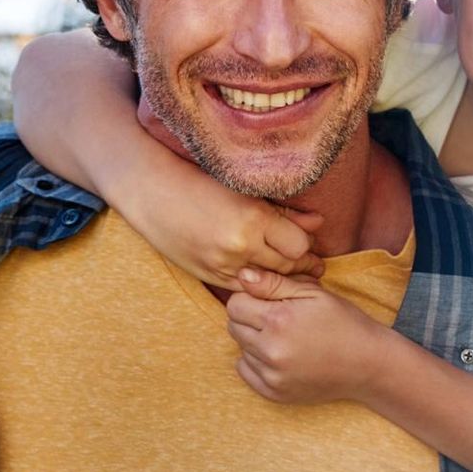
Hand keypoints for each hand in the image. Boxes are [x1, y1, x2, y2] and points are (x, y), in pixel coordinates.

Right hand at [136, 183, 325, 290]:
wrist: (152, 193)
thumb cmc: (202, 183)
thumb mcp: (247, 191)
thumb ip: (285, 211)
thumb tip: (320, 223)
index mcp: (254, 219)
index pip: (300, 245)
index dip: (306, 244)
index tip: (308, 243)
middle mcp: (240, 246)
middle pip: (287, 265)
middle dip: (302, 265)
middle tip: (314, 265)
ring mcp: (222, 264)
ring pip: (267, 280)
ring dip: (281, 277)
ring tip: (294, 272)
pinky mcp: (207, 275)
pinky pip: (244, 288)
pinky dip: (257, 284)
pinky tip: (264, 278)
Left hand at [224, 270, 385, 403]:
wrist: (369, 363)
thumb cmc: (345, 322)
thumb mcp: (315, 293)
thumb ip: (275, 283)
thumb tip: (242, 276)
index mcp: (280, 319)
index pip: (235, 304)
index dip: (250, 298)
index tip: (270, 300)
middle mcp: (270, 350)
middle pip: (233, 326)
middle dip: (251, 318)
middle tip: (280, 318)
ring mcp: (271, 374)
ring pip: (240, 348)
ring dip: (255, 340)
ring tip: (286, 338)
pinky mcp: (273, 392)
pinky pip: (245, 371)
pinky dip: (257, 362)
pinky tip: (283, 356)